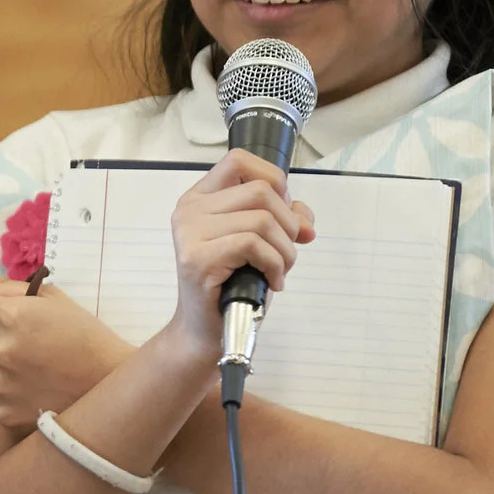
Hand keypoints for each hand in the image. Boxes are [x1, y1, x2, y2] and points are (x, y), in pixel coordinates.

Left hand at [0, 269, 133, 427]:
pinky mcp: (4, 412)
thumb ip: (2, 288)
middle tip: (34, 345)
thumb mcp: (51, 300)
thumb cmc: (86, 335)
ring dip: (4, 367)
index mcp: (7, 317)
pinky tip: (39, 389)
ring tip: (40, 369)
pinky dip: (12, 394)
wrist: (113, 384)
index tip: (7, 319)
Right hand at [170, 150, 315, 348]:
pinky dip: (274, 265)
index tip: (282, 212)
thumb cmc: (233, 287)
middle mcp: (189, 210)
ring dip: (285, 250)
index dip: (273, 179)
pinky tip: (271, 281)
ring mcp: (190, 233)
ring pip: (262, 219)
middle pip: (261, 191)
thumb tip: (304, 218)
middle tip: (285, 252)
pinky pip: (254, 245)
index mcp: (200, 199)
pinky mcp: (198, 259)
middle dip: (288, 224)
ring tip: (278, 270)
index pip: (240, 161)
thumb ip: (282, 219)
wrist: (207, 332)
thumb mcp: (262, 244)